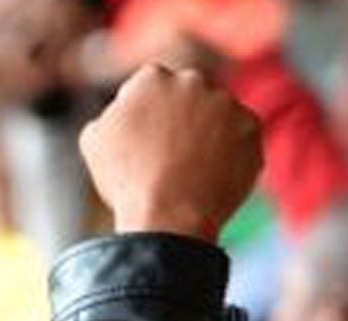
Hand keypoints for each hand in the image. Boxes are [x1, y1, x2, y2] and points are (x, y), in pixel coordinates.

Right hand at [80, 64, 262, 240]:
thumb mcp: (95, 141)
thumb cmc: (127, 179)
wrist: (169, 215)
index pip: (150, 86)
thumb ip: (113, 112)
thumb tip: (124, 108)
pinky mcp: (252, 126)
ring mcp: (227, 102)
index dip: (146, 113)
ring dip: (206, 136)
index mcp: (151, 78)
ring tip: (189, 172)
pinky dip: (229, 154)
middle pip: (186, 96)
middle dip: (180, 119)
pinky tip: (210, 177)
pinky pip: (240, 138)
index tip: (143, 139)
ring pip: (216, 116)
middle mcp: (192, 80)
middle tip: (167, 156)